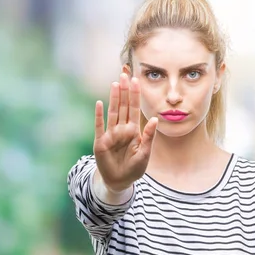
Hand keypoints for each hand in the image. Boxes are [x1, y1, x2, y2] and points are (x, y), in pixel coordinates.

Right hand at [93, 73, 157, 192]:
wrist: (120, 181)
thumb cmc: (134, 167)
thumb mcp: (145, 153)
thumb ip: (149, 136)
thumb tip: (155, 118)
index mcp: (134, 131)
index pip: (134, 109)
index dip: (135, 95)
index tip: (137, 80)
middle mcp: (122, 129)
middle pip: (123, 106)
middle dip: (124, 91)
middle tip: (125, 74)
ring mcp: (111, 134)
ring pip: (112, 112)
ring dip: (114, 98)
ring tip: (115, 84)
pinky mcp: (100, 142)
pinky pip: (99, 126)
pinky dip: (99, 115)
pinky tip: (99, 103)